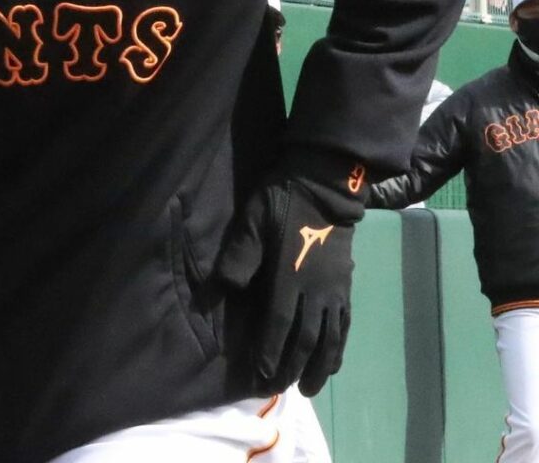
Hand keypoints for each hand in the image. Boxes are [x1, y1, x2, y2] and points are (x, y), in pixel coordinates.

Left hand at [215, 156, 365, 396]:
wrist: (324, 184)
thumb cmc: (282, 200)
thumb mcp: (254, 219)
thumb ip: (241, 254)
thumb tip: (227, 287)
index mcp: (290, 274)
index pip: (278, 323)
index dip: (270, 351)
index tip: (261, 375)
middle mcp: (316, 288)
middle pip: (306, 338)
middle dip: (292, 366)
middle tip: (281, 389)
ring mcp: (335, 288)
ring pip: (330, 337)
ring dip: (319, 366)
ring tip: (309, 388)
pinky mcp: (346, 284)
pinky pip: (345, 323)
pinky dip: (339, 346)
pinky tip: (332, 360)